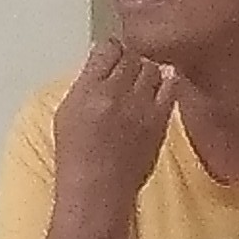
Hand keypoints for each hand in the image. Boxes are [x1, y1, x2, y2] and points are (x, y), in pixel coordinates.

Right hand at [50, 37, 177, 202]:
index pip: (106, 48)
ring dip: (147, 71)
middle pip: (132, 55)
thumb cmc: (77, 157)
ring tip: (140, 85)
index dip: (111, 50)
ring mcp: (139, 107)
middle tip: (126, 72)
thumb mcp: (67, 114)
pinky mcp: (159, 120)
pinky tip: (159, 90)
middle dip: (130, 60)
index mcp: (86, 91)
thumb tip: (101, 65)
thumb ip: (85, 85)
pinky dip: (167, 83)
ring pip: (152, 67)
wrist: (98, 190)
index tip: (112, 56)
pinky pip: (171, 86)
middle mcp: (113, 94)